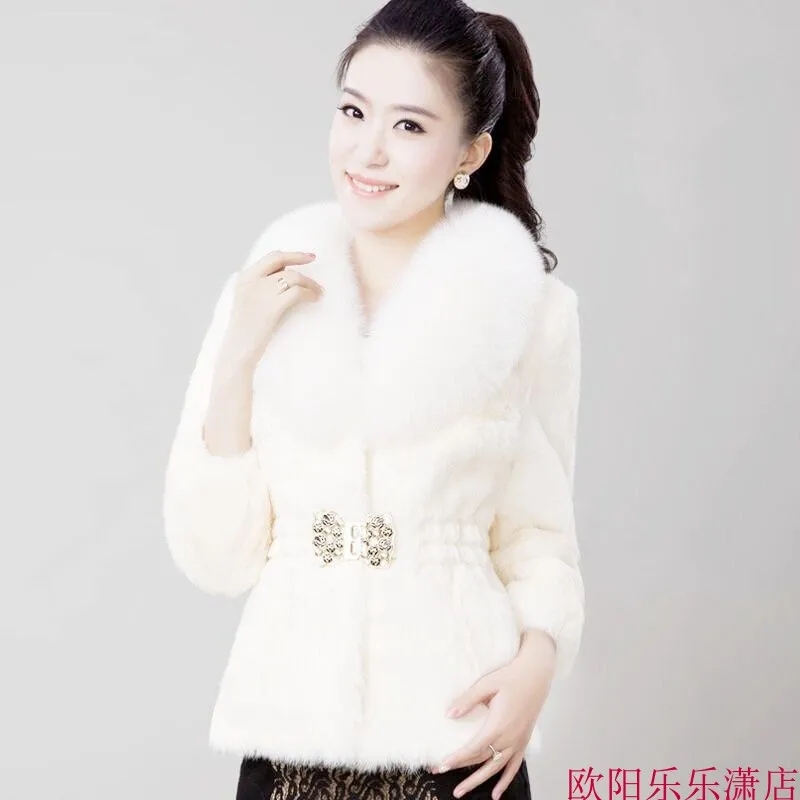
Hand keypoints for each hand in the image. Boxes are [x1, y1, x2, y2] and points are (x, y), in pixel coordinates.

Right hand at [224, 250, 323, 367]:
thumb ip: (260, 288)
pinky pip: (297, 292)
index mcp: (244, 278)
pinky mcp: (273, 307)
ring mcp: (262, 292)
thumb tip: (284, 277)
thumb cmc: (246, 331)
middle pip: (280, 260)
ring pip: (293, 277)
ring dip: (310, 282)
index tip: (306, 256)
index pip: (270, 258)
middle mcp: (251, 281)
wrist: (238, 350)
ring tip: (319, 292)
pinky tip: (314, 299)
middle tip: (314, 258)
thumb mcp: (247, 302)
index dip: (290, 254)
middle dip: (299, 257)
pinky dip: (310, 293)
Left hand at [432, 630, 556, 798]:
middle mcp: (509, 738)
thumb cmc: (510, 676)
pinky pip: (514, 767)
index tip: (441, 765)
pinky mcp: (523, 741)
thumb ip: (468, 700)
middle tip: (439, 773)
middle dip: (460, 769)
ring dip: (478, 781)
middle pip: (482, 760)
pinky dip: (505, 781)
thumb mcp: (487, 684)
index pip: (474, 748)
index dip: (457, 758)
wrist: (536, 675)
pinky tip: (496, 794)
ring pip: (496, 769)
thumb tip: (449, 714)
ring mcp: (518, 742)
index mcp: (499, 724)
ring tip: (460, 792)